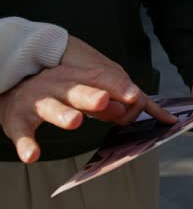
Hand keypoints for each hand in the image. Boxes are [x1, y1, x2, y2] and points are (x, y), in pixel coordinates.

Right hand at [0, 37, 176, 163]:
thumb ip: (111, 98)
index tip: (134, 96)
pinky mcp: (18, 119)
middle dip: (91, 96)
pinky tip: (33, 155)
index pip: (102, 79)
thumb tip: (134, 106)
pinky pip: (22, 132)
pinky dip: (27, 144)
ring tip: (75, 120)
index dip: (118, 87)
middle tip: (104, 100)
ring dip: (63, 113)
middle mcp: (58, 85)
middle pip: (77, 90)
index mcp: (78, 77)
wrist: (18, 89)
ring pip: (50, 106)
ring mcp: (37, 101)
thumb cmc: (61, 91)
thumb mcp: (86, 88)